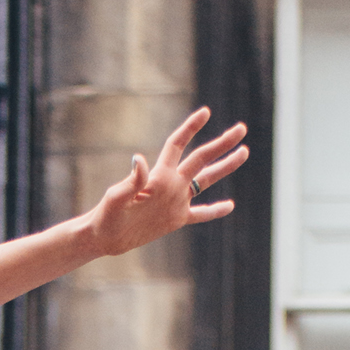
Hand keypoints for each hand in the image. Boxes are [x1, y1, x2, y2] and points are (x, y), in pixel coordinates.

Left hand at [89, 111, 247, 257]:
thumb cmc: (107, 215)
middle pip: (201, 158)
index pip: (178, 144)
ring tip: (244, 152)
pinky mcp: (176, 219)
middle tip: (241, 129)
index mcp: (159, 175)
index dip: (190, 128)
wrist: (105, 237)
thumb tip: (139, 159)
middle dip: (221, 143)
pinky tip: (230, 205)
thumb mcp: (117, 197)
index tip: (205, 112)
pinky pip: (199, 214)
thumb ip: (132, 180)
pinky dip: (214, 211)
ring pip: (206, 181)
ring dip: (225, 167)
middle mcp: (172, 183)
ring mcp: (176, 201)